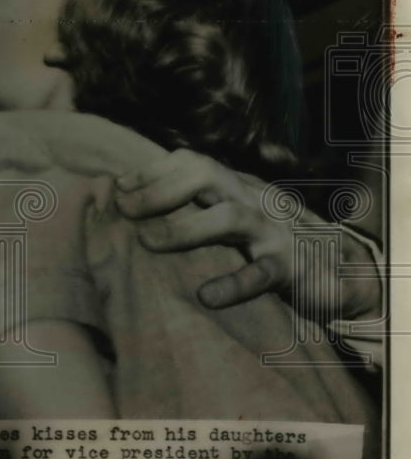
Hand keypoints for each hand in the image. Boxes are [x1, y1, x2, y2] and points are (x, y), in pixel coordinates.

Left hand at [114, 148, 380, 322]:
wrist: (340, 268)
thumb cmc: (267, 239)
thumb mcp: (233, 212)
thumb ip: (195, 205)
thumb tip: (131, 201)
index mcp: (235, 186)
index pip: (191, 162)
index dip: (152, 172)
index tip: (118, 189)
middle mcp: (252, 199)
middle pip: (206, 176)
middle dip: (161, 189)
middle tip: (126, 211)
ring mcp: (274, 231)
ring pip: (229, 217)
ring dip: (185, 227)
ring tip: (149, 243)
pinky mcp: (292, 267)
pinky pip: (262, 273)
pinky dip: (234, 284)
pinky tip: (206, 296)